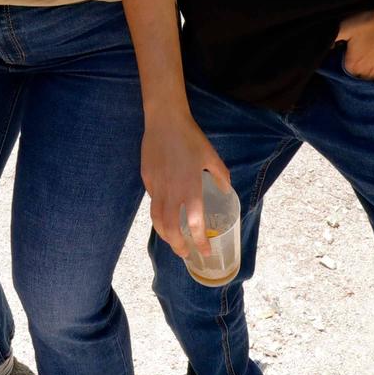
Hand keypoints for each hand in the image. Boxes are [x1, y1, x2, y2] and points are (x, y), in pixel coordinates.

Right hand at [143, 108, 230, 261]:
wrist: (165, 121)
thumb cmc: (191, 138)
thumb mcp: (212, 157)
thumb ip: (221, 176)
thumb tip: (226, 190)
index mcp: (190, 188)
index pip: (194, 224)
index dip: (199, 242)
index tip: (204, 252)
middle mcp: (171, 192)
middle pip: (171, 229)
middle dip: (178, 246)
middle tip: (185, 253)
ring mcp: (156, 186)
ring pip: (157, 219)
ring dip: (165, 235)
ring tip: (172, 241)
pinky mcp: (147, 179)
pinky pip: (153, 202)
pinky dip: (159, 214)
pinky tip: (165, 215)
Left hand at [335, 7, 373, 79]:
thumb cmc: (371, 22)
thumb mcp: (346, 26)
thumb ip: (333, 38)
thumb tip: (327, 47)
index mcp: (353, 66)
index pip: (348, 69)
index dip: (352, 59)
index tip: (357, 49)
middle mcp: (368, 75)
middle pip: (363, 76)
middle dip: (364, 66)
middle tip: (370, 50)